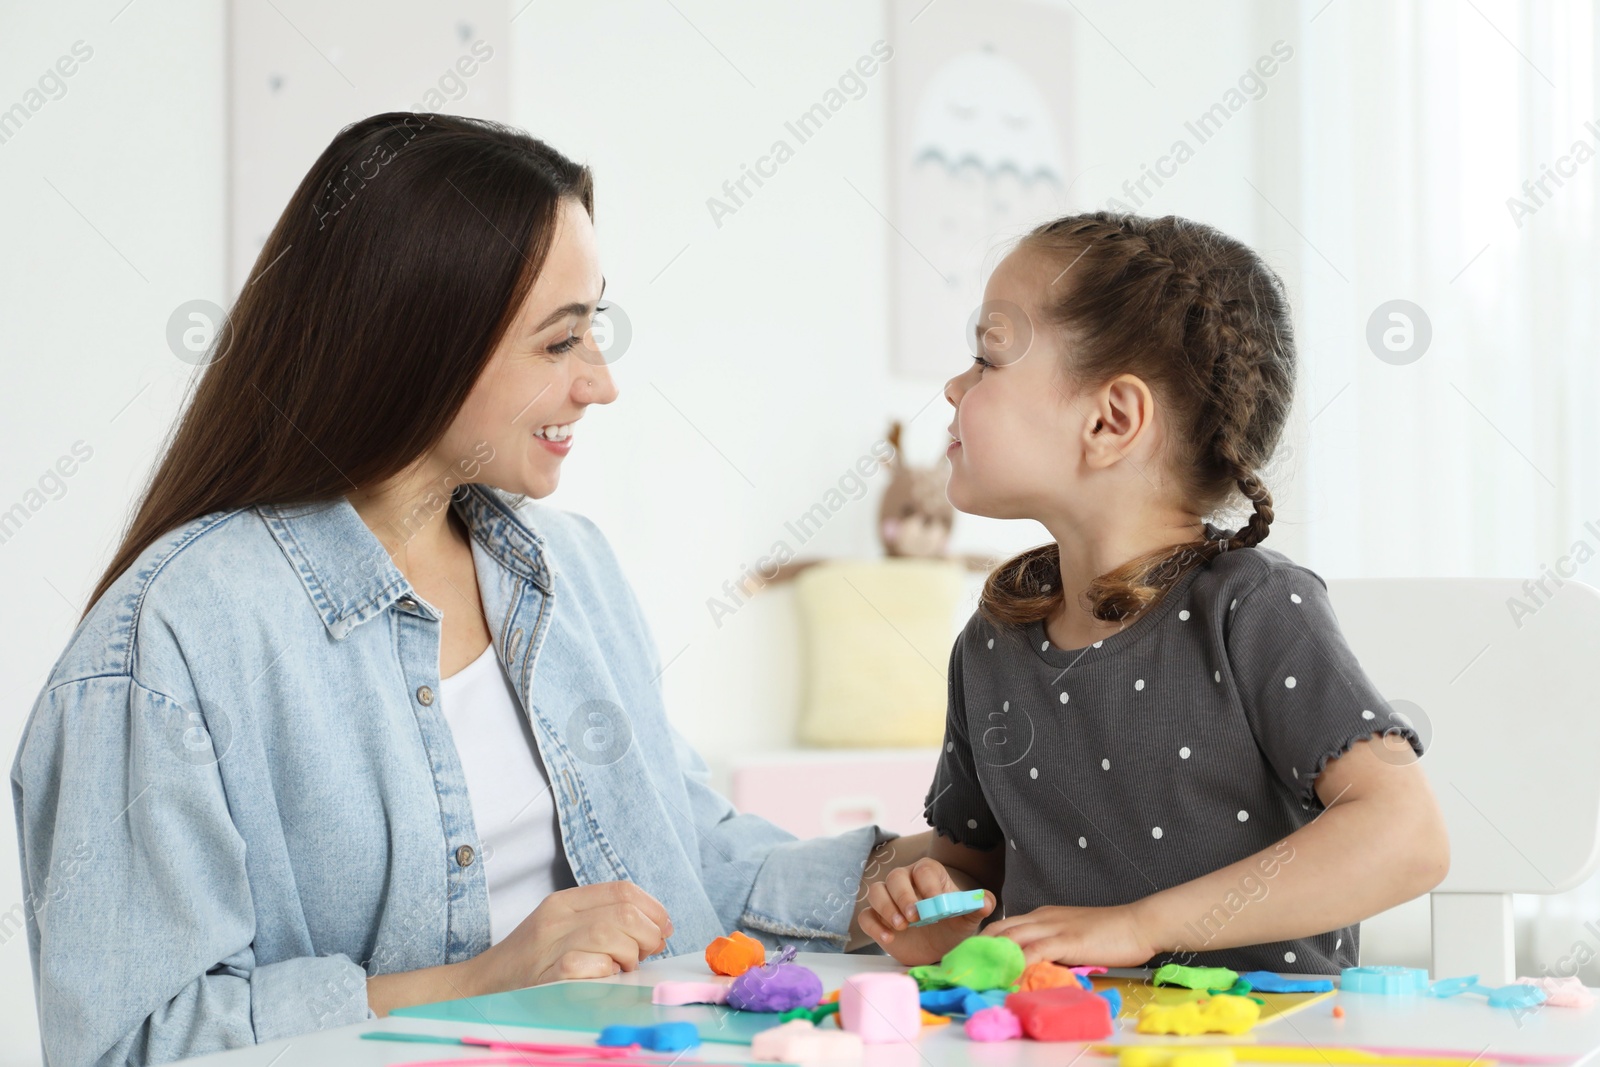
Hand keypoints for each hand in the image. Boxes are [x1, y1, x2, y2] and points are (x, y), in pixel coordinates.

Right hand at [464, 881, 672, 992]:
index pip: (622, 889)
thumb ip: (601, 922)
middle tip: (648, 952)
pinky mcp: (547, 975)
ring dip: (629, 954)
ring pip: (610, 934)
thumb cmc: (527, 964)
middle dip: (648, 933)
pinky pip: (591, 966)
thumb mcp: (561, 930)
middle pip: (624, 911)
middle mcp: (557, 917)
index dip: (653, 908)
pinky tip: (603, 979)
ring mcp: (550, 945)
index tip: (664, 928)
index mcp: (564, 902)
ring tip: (623, 967)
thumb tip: (655, 930)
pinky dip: (606, 973)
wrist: (478, 988)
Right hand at [858, 857, 995, 965]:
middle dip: (904, 896)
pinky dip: (874, 926)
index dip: (928, 883)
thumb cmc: (952, 926)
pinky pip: (866, 916)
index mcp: (929, 876)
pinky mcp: (877, 919)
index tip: (936, 902)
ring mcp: (888, 900)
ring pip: (877, 892)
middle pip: (896, 877)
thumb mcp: (968, 919)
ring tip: (902, 927)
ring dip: (886, 908)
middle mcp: (905, 882)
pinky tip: (889, 938)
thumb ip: (978, 907)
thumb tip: (986, 902)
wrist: (938, 948)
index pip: (924, 869)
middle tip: (915, 917)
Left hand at [984, 903, 1154, 967]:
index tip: (972, 959)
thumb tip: (1038, 968)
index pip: (1005, 926)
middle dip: (978, 949)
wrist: (1138, 924)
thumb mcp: (1074, 938)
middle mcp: (1043, 918)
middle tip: (964, 968)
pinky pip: (1034, 952)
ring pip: (1011, 938)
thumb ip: (1055, 948)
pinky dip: (1017, 964)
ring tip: (976, 974)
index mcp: (1043, 915)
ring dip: (991, 957)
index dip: (985, 942)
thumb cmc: (1112, 934)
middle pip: (999, 930)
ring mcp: (1054, 927)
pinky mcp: (1066, 941)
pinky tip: (1007, 977)